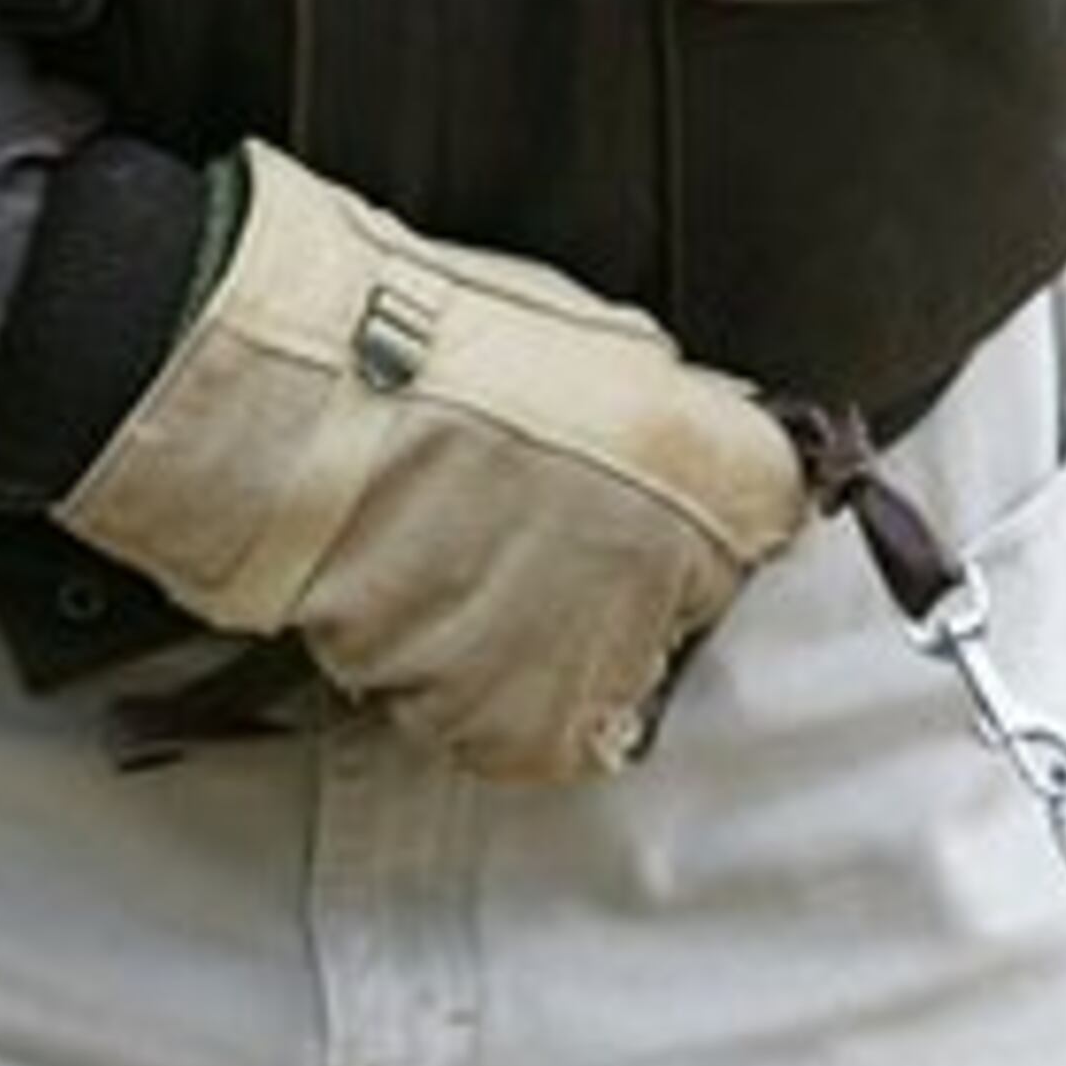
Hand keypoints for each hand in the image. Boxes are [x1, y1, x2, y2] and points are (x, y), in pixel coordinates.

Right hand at [55, 143, 806, 781]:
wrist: (298, 411)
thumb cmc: (417, 347)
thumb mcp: (588, 342)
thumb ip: (666, 411)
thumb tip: (684, 441)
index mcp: (723, 468)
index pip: (767, 521)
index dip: (694, 509)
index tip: (640, 497)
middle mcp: (692, 577)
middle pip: (683, 612)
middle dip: (619, 585)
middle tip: (520, 528)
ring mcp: (606, 657)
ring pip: (594, 679)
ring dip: (538, 642)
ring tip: (450, 560)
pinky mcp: (520, 723)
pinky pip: (513, 723)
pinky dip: (469, 686)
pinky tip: (421, 609)